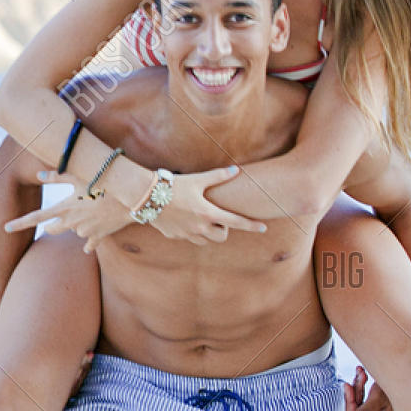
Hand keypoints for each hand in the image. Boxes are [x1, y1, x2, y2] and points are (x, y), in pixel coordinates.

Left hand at [4, 170, 132, 251]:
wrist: (131, 199)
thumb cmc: (104, 181)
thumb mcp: (79, 175)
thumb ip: (56, 176)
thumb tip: (38, 175)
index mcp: (65, 208)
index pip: (37, 217)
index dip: (20, 222)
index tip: (5, 227)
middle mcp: (72, 223)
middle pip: (53, 229)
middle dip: (50, 227)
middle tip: (48, 225)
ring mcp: (85, 232)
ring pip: (73, 231)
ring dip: (75, 224)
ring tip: (89, 211)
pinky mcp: (99, 237)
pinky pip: (89, 244)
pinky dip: (88, 243)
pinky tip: (87, 247)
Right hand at [153, 167, 267, 243]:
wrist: (146, 196)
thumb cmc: (174, 185)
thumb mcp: (197, 179)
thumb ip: (218, 176)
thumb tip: (236, 170)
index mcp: (208, 213)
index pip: (237, 222)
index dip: (252, 226)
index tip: (263, 228)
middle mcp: (199, 227)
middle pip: (222, 236)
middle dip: (224, 229)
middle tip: (217, 216)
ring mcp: (186, 234)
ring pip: (206, 241)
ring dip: (209, 232)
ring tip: (202, 218)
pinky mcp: (174, 236)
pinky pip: (189, 238)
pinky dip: (192, 231)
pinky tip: (185, 218)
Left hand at [342, 365, 394, 410]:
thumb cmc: (399, 387)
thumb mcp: (377, 399)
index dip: (350, 400)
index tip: (347, 386)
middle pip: (357, 408)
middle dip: (356, 390)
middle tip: (358, 375)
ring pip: (361, 401)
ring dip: (359, 385)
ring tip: (361, 371)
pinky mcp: (382, 407)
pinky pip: (366, 397)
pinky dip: (363, 385)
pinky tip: (362, 374)